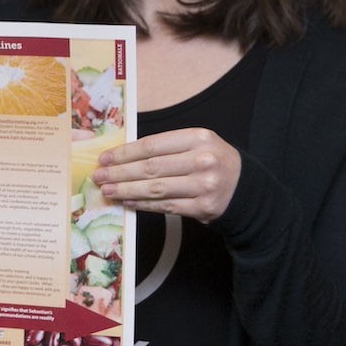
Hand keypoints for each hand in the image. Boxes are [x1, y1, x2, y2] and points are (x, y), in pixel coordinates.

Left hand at [93, 128, 240, 223]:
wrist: (245, 189)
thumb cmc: (214, 162)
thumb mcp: (198, 144)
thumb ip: (167, 147)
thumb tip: (124, 156)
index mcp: (199, 138)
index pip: (152, 145)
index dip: (125, 153)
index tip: (106, 158)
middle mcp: (202, 160)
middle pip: (151, 167)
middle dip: (120, 173)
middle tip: (100, 177)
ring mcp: (204, 186)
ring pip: (155, 188)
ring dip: (127, 190)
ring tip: (108, 191)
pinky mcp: (203, 207)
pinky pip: (165, 206)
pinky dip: (144, 204)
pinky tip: (129, 202)